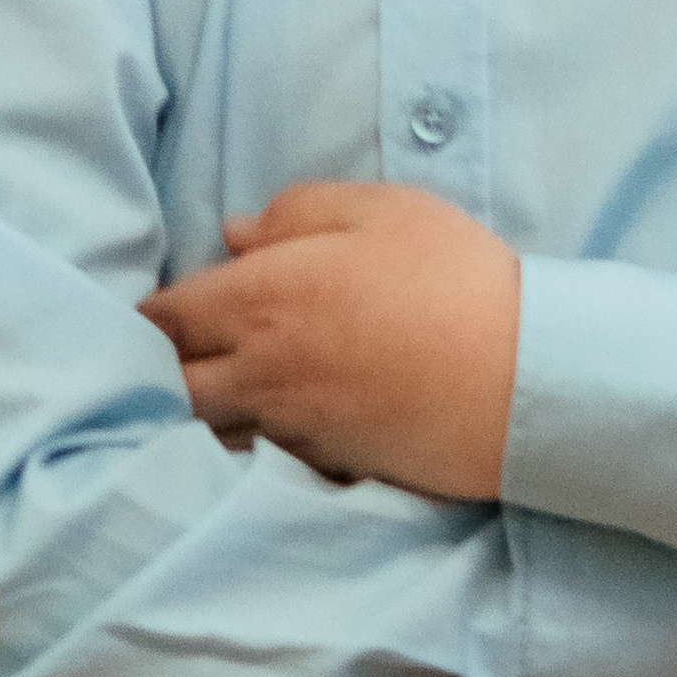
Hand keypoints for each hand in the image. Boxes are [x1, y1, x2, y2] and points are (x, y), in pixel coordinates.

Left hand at [144, 183, 520, 498]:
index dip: (153, 315)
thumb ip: (299, 211)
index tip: (160, 311)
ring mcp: (292, 427)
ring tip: (212, 395)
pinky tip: (267, 431)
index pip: (166, 317)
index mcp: (262, 297)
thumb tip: (238, 233)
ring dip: (200, 413)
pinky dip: (249, 447)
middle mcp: (260, 369)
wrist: (524, 378)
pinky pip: (261, 460)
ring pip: (209, 431)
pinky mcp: (328, 464)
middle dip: (162, 369)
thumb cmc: (455, 280)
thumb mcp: (383, 211)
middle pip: (172, 384)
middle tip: (176, 354)